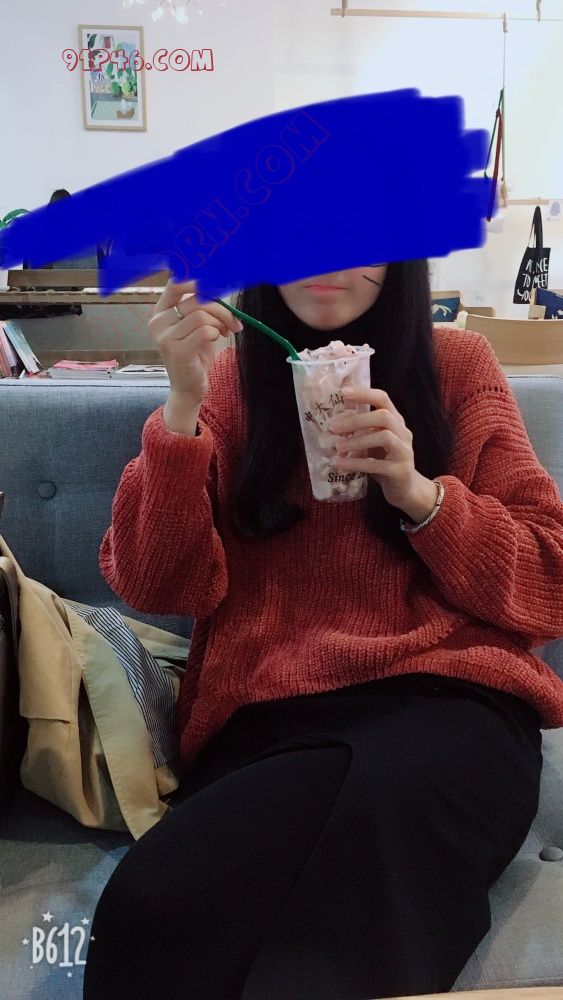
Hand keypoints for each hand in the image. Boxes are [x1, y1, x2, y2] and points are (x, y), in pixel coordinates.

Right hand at [148, 279, 242, 403]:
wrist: (188, 386)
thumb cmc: (195, 353)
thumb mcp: (196, 325)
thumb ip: (202, 305)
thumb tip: (220, 283)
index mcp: (160, 311)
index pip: (176, 284)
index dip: (198, 281)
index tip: (218, 288)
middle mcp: (157, 322)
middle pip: (196, 300)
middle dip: (221, 309)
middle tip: (232, 321)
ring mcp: (164, 337)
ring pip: (202, 316)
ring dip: (220, 323)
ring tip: (223, 332)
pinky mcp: (176, 351)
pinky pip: (205, 331)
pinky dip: (215, 333)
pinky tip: (215, 339)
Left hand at [329, 387, 436, 520]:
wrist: (405, 489)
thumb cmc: (384, 461)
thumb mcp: (371, 442)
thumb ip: (359, 429)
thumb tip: (334, 417)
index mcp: (396, 421)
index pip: (383, 399)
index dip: (364, 394)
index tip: (343, 393)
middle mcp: (403, 433)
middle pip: (383, 416)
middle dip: (356, 420)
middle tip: (333, 427)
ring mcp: (404, 452)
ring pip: (383, 437)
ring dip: (357, 441)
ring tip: (337, 446)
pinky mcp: (400, 471)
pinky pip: (376, 465)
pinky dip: (355, 463)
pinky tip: (339, 464)